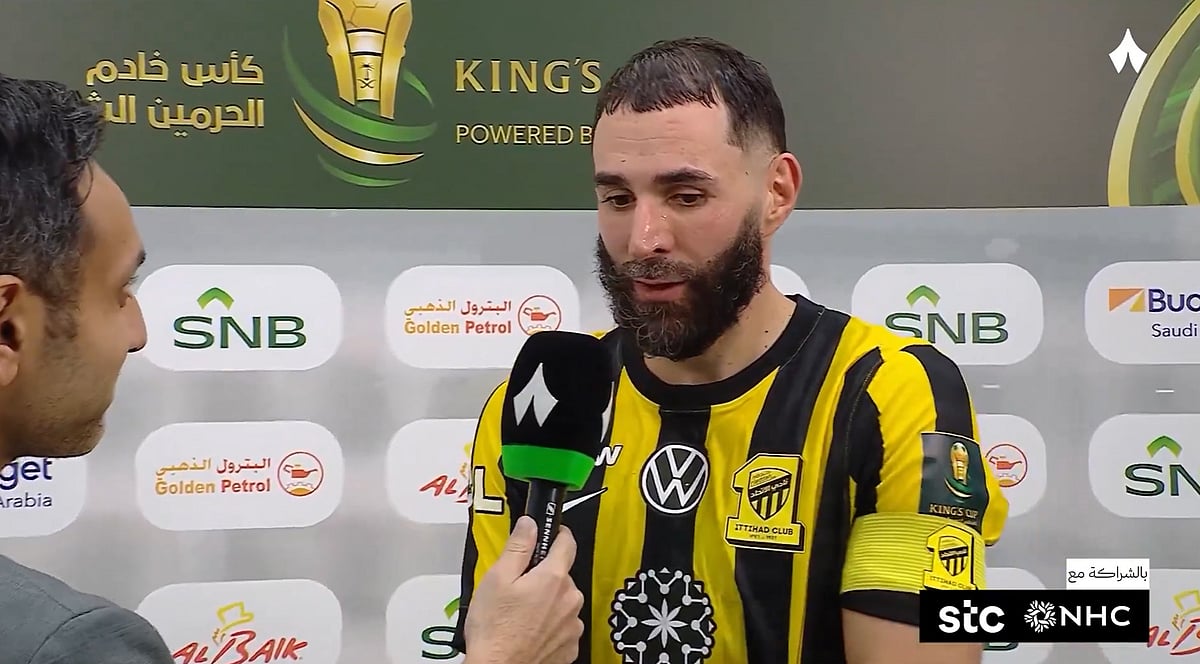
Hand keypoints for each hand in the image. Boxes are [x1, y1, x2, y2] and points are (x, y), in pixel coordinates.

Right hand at [464, 515, 584, 663]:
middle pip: (562, 574)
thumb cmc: (494, 629)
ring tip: (521, 613)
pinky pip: (563, 625)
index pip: (567, 542)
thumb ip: (518, 546)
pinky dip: (550, 624)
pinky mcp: (570, 645)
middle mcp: (570, 599)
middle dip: (543, 575)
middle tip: (519, 586)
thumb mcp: (497, 578)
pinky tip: (529, 629)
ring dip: (548, 601)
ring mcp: (572, 624)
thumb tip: (530, 524)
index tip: (549, 533)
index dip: (556, 534)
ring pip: (563, 600)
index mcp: (553, 578)